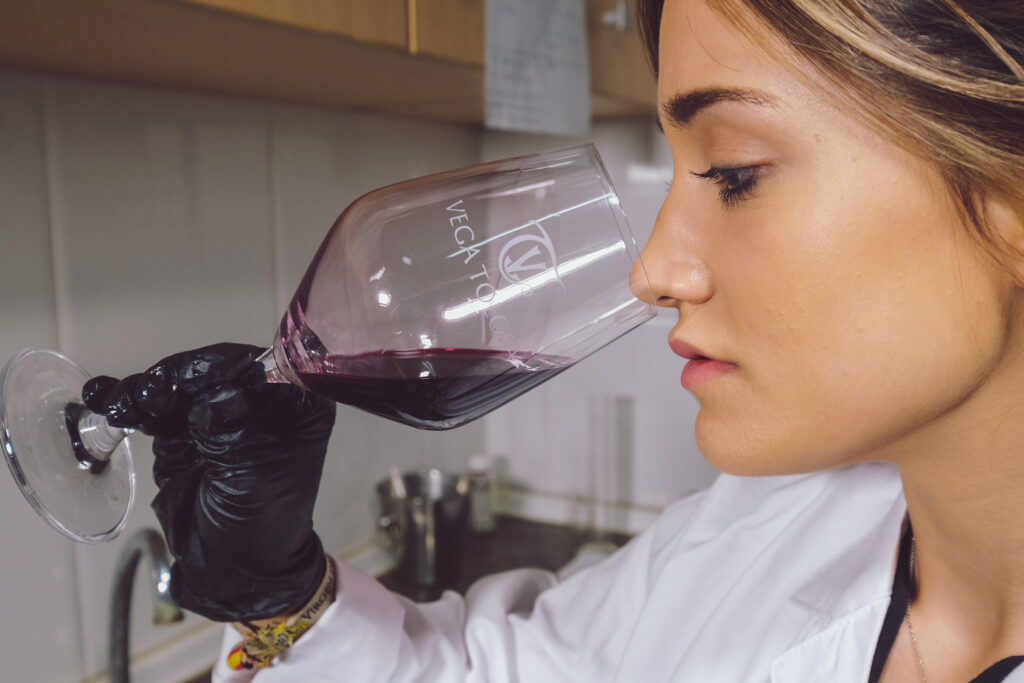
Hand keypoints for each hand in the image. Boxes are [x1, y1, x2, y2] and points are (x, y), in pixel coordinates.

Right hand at [83, 343, 336, 621]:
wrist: (233, 567)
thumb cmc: (261, 523)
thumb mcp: (251, 477)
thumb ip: (233, 433)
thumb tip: (217, 396)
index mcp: (294, 405)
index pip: (257, 368)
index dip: (220, 370)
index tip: (187, 382)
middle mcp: (259, 400)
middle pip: (212, 371)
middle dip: (176, 379)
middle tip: (148, 394)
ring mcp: (218, 412)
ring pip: (179, 386)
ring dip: (147, 391)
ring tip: (121, 404)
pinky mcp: (184, 430)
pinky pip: (157, 409)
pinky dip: (131, 404)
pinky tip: (104, 397)